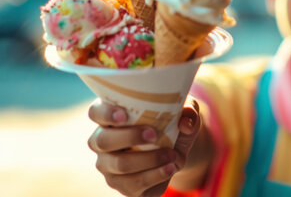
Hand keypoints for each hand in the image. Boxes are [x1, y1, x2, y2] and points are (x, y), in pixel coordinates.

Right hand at [87, 98, 201, 196]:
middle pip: (103, 140)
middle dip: (129, 137)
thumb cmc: (173, 123)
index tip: (124, 114)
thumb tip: (185, 124)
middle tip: (154, 134)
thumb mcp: (185, 112)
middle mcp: (103, 140)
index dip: (105, 113)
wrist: (176, 151)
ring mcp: (109, 165)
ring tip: (172, 155)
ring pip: (119, 165)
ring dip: (148, 159)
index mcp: (112, 116)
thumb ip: (189, 111)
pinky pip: (133, 184)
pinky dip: (155, 175)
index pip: (96, 112)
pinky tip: (170, 168)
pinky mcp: (121, 184)